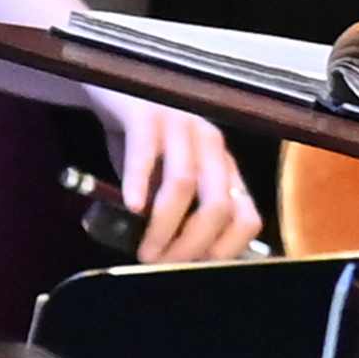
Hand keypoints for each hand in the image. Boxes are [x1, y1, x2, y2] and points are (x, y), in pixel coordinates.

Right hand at [85, 93, 266, 261]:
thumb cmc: (141, 141)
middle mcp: (211, 145)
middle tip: (162, 264)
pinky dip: (138, 184)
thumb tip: (177, 259)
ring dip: (164, 226)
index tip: (193, 269)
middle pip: (219, 205)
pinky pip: (145, 153)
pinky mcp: (146, 114)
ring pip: (184, 184)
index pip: (247, 216)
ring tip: (145, 250)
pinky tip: (131, 206)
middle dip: (192, 245)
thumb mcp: (166, 178)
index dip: (225, 249)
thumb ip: (179, 210)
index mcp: (223, 165)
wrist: (111, 87)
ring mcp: (180, 126)